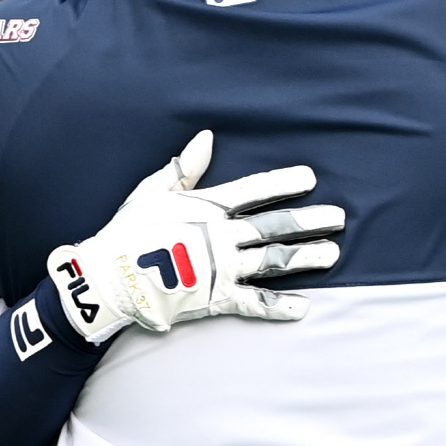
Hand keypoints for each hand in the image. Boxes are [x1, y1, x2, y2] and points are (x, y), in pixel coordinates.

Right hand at [47, 130, 343, 342]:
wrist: (107, 277)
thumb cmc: (126, 232)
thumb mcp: (152, 191)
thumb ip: (184, 168)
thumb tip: (207, 138)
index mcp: (207, 207)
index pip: (254, 190)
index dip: (284, 182)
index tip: (311, 178)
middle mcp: (220, 235)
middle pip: (274, 226)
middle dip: (308, 220)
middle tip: (339, 217)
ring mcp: (221, 268)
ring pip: (273, 261)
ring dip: (305, 257)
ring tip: (333, 253)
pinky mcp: (216, 298)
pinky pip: (254, 303)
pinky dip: (279, 306)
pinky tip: (305, 307)